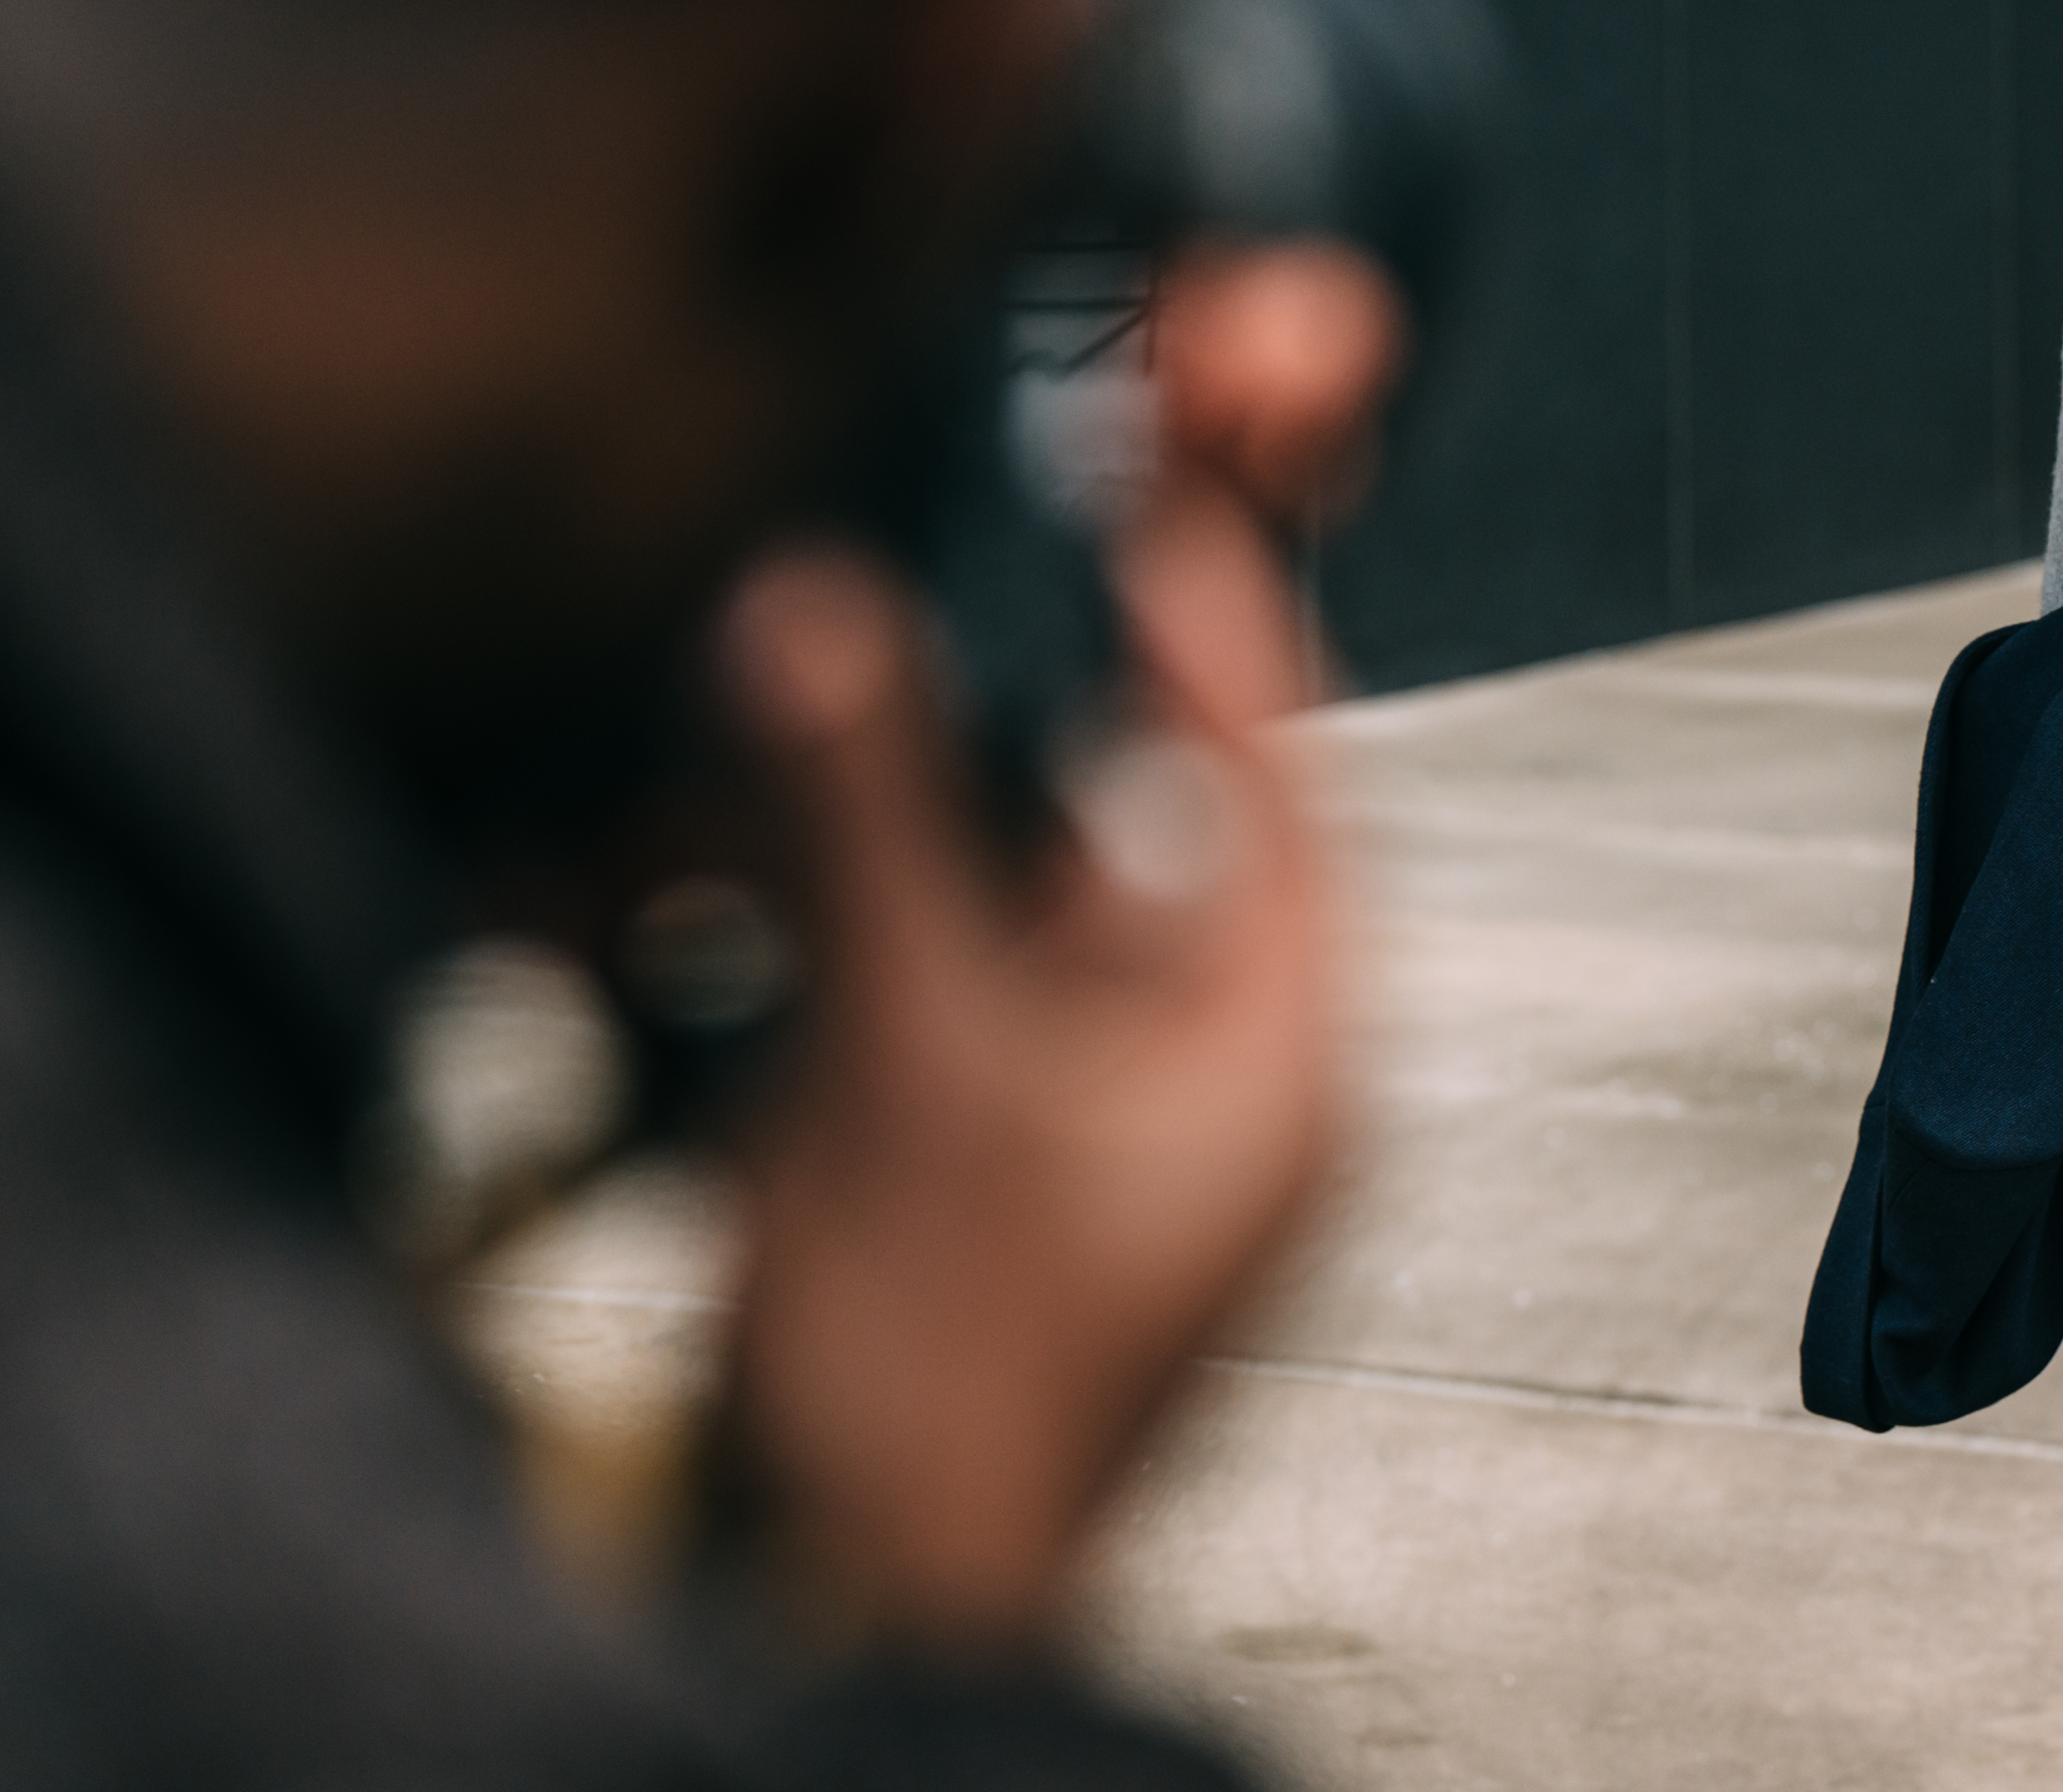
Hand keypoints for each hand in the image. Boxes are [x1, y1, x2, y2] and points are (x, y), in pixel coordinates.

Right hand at [714, 484, 1340, 1649]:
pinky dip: (858, 915)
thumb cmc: (942, 1400)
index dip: (1220, 627)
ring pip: (1016, 891)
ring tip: (811, 737)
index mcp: (1278, 1051)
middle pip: (1139, 819)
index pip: (1285, 775)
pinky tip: (749, 882)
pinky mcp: (979, 1145)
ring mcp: (1092, 1113)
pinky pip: (940, 977)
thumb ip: (865, 827)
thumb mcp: (909, 1060)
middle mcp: (1210, 1073)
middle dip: (1012, 717)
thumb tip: (827, 627)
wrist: (857, 1591)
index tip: (1161, 498)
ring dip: (901, 814)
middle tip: (935, 595)